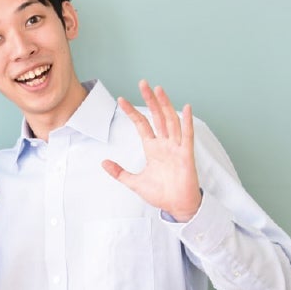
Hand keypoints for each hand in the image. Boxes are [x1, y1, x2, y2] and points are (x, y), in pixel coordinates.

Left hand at [101, 80, 201, 220]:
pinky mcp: (186, 155)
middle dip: (150, 100)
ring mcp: (176, 148)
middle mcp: (165, 144)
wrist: (176, 206)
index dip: (132, 111)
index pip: (141, 124)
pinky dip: (187, 122)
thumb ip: (119, 172)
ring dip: (165, 105)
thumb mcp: (134, 182)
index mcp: (153, 148)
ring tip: (159, 89)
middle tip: (143, 83)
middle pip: (157, 116)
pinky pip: (187, 136)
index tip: (121, 100)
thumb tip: (104, 163)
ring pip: (171, 121)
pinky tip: (186, 108)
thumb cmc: (160, 193)